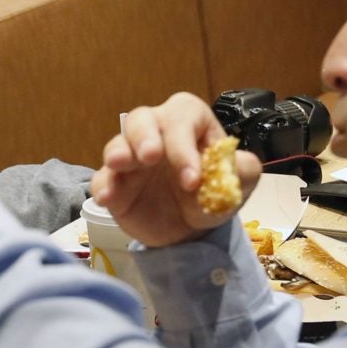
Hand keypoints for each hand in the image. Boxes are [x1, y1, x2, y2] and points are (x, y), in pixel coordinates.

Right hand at [90, 93, 260, 248]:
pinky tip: (107, 198)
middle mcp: (157, 133)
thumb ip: (244, 169)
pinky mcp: (115, 183)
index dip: (184, 143)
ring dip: (119, 151)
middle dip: (145, 136)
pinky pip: (102, 178)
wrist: (191, 230)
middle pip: (142, 119)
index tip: (192, 180)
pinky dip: (103, 185)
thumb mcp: (240, 182)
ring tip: (120, 164)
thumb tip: (233, 165)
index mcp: (189, 124)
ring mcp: (132, 158)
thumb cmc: (212, 193)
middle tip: (151, 156)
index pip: (183, 117)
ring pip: (118, 142)